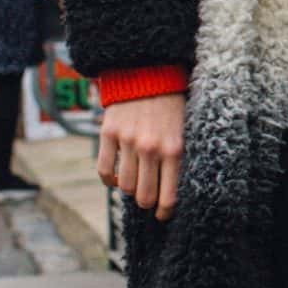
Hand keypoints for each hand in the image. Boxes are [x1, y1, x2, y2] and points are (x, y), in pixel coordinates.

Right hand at [97, 93, 185, 219]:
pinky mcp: (109, 133)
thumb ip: (177, 158)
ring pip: (125, 186)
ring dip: (129, 189)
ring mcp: (128, 141)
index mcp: (174, 149)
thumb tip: (170, 190)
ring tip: (134, 182)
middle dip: (147, 203)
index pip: (168, 195)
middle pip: (144, 196)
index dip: (164, 211)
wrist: (149, 71)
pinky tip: (116, 177)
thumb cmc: (171, 104)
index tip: (162, 215)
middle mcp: (151, 148)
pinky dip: (109, 180)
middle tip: (148, 199)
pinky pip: (104, 170)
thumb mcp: (183, 130)